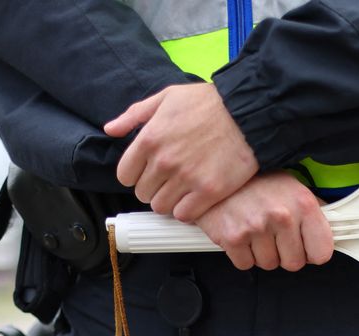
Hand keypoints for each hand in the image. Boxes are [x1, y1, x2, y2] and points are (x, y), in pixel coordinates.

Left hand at [105, 83, 257, 221]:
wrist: (248, 112)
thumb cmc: (209, 102)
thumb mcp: (167, 97)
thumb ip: (135, 115)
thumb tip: (110, 129)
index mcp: (149, 139)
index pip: (125, 176)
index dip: (136, 175)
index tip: (150, 172)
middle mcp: (164, 162)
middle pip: (143, 194)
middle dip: (154, 188)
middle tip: (170, 180)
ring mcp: (186, 179)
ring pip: (162, 207)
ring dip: (170, 201)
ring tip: (183, 190)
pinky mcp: (208, 192)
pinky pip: (185, 215)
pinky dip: (188, 210)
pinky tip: (196, 199)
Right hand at [195, 172, 333, 271]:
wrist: (217, 170)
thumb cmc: (256, 181)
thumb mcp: (292, 187)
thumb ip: (311, 213)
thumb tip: (330, 234)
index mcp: (303, 204)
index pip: (322, 253)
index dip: (311, 253)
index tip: (304, 247)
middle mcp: (282, 216)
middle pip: (294, 264)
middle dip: (284, 254)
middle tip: (274, 235)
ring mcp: (256, 228)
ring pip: (268, 264)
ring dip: (262, 253)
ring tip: (255, 230)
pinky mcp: (233, 238)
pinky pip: (245, 264)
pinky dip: (242, 254)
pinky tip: (241, 234)